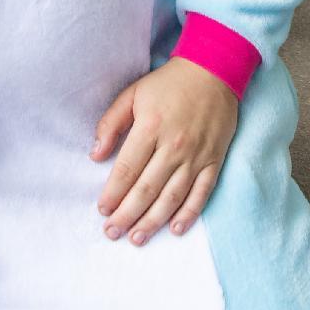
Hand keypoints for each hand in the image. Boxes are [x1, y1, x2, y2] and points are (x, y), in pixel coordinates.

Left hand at [91, 57, 237, 245]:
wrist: (214, 71)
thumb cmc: (169, 83)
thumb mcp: (133, 93)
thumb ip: (111, 123)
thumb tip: (95, 154)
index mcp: (151, 126)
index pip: (127, 168)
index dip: (113, 192)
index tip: (102, 210)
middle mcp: (174, 145)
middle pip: (146, 189)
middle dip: (127, 214)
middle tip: (112, 232)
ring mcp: (196, 156)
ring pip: (172, 197)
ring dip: (152, 221)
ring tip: (136, 238)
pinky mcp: (214, 161)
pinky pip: (201, 194)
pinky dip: (189, 214)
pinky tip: (174, 229)